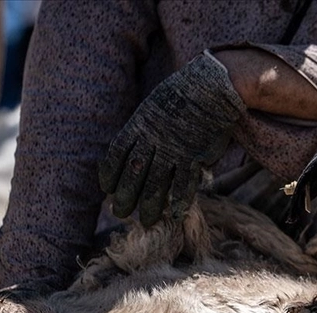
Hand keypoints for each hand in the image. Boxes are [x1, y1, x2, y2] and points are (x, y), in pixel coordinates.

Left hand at [99, 51, 245, 226]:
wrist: (210, 87)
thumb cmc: (184, 93)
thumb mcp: (154, 103)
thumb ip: (146, 125)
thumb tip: (138, 143)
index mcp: (139, 125)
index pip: (118, 154)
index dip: (110, 174)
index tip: (106, 189)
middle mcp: (152, 140)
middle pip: (134, 174)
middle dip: (125, 196)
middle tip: (119, 213)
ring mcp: (173, 150)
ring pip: (156, 184)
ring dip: (150, 205)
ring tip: (146, 221)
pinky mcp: (194, 157)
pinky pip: (184, 184)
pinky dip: (179, 201)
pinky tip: (175, 214)